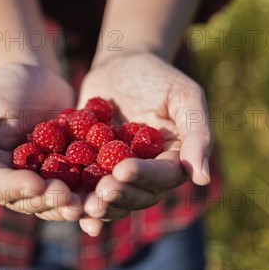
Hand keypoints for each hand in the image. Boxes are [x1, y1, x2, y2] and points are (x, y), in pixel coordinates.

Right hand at [0, 63, 82, 220]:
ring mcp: (43, 180)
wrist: (39, 77)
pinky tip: (103, 203)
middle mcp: (15, 181)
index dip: (17, 188)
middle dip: (50, 202)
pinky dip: (90, 198)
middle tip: (69, 200)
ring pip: (56, 202)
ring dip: (71, 207)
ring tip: (88, 206)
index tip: (37, 185)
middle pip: (30, 200)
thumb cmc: (3, 85)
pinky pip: (79, 189)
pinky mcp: (69, 174)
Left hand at [77, 52, 212, 235]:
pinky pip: (88, 189)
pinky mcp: (94, 168)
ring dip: (100, 206)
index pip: (163, 176)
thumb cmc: (158, 76)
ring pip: (113, 199)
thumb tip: (201, 177)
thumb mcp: (184, 96)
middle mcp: (149, 173)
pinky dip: (80, 199)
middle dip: (120, 195)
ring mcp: (120, 173)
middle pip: (138, 195)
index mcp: (174, 159)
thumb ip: (197, 133)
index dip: (144, 176)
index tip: (123, 170)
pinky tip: (67, 205)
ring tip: (85, 204)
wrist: (121, 64)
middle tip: (101, 192)